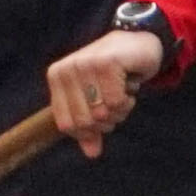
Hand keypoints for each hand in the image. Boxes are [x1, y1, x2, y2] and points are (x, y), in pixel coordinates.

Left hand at [45, 25, 167, 151]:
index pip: (66, 125)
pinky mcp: (106, 64)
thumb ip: (91, 127)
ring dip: (120, 110)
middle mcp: (67, 69)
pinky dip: (128, 100)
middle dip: (107, 121)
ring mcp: (85, 64)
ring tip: (123, 91)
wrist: (139, 41)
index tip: (103, 117)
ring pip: (102, 113)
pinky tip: (130, 84)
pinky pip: (116, 102)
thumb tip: (92, 154)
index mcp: (57, 77)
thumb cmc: (114, 73)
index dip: (88, 131)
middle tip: (116, 102)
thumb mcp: (96, 100)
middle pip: (85, 122)